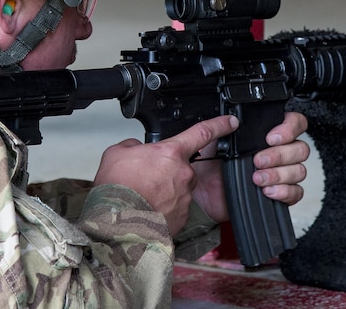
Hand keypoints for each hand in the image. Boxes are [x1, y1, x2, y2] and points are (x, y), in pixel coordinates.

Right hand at [93, 115, 238, 235]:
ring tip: (142, 196)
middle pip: (181, 167)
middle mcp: (183, 174)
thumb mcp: (117, 153)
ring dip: (164, 190)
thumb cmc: (117, 189)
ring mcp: (184, 197)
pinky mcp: (181, 217)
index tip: (230, 122)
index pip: (202, 133)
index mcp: (171, 153)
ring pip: (178, 188)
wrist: (116, 222)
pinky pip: (175, 208)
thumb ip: (134, 146)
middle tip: (146, 178)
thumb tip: (138, 150)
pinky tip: (147, 209)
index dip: (219, 125)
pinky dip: (163, 208)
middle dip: (167, 170)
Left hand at [192, 112, 309, 222]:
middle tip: (258, 160)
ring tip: (257, 178)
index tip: (271, 138)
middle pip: (300, 148)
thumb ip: (220, 126)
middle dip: (280, 155)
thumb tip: (233, 119)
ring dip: (279, 174)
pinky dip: (284, 192)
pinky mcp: (279, 194)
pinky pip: (296, 192)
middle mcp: (277, 152)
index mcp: (264, 135)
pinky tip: (267, 191)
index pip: (293, 123)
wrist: (203, 195)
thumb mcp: (210, 141)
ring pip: (299, 170)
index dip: (289, 128)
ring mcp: (280, 173)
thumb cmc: (207, 167)